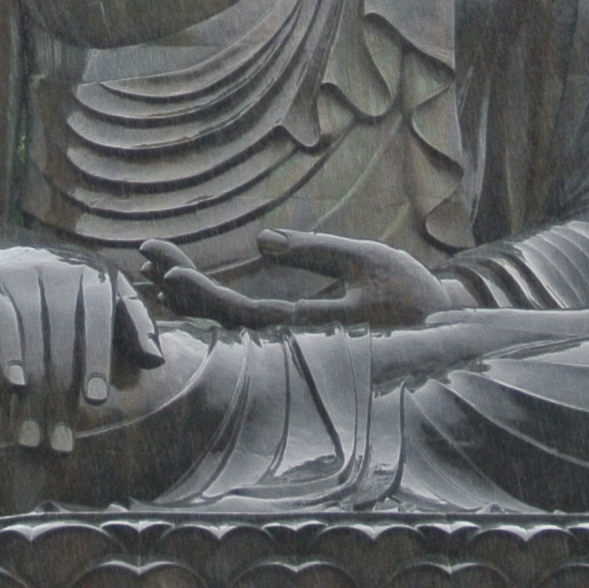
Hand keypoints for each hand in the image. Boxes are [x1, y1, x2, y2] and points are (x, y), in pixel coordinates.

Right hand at [0, 245, 162, 452]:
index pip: (100, 320)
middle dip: (61, 395)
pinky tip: (14, 385)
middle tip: (59, 442)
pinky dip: (9, 353)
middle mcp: (61, 269)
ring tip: (32, 434)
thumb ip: (133, 323)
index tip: (96, 400)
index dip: (97, 360)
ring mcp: (23, 272)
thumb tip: (157, 361)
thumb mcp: (104, 294)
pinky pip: (2, 319)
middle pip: (64, 339)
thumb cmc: (62, 285)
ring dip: (33, 391)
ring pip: (33, 336)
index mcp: (95, 275)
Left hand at [139, 229, 466, 330]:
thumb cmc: (409, 292)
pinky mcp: (295, 337)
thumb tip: (261, 242)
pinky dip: (212, 304)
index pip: (245, 316)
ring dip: (192, 299)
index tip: (171, 270)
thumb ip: (315, 252)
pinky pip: (243, 326)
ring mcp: (295, 344)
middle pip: (226, 324)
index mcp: (316, 328)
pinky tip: (187, 287)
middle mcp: (299, 345)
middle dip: (185, 290)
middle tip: (147, 257)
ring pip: (230, 328)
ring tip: (155, 267)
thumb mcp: (367, 260)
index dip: (205, 295)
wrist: (441, 331)